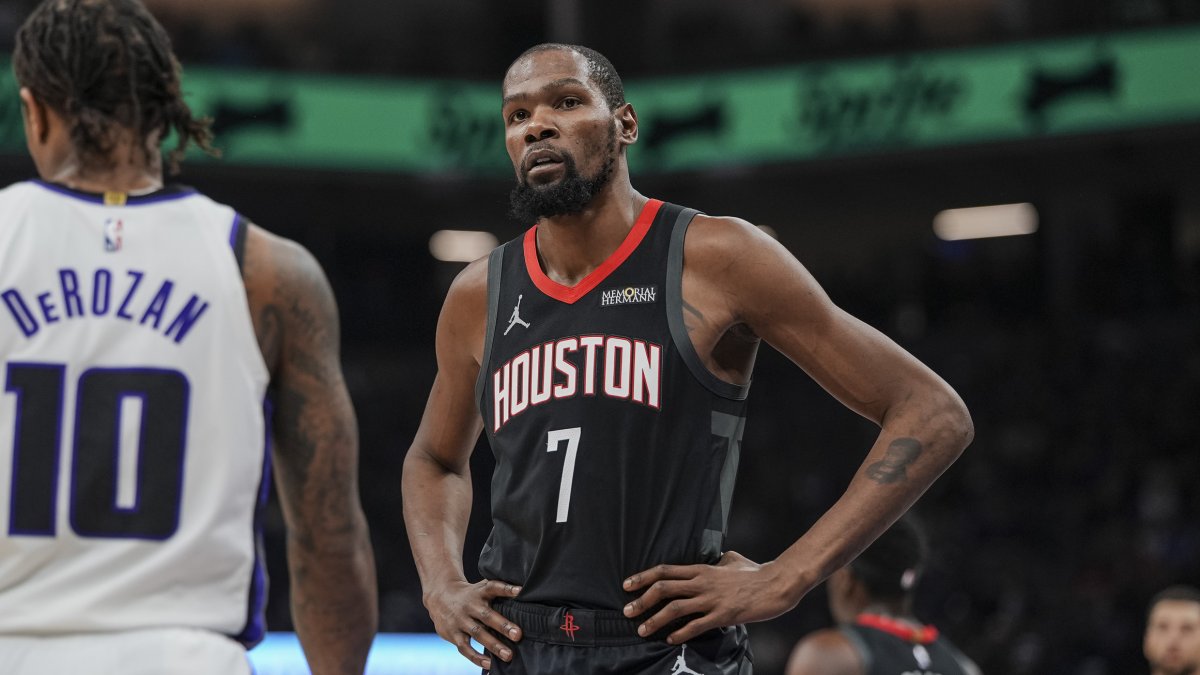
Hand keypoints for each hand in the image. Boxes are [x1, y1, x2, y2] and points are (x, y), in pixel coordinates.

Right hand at [423, 578, 522, 668]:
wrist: (439, 596)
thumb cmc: (470, 595)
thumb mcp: (481, 588)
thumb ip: (498, 591)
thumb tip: (523, 593)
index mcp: (479, 592)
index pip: (493, 587)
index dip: (506, 588)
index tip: (520, 591)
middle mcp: (469, 606)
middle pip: (487, 615)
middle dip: (503, 625)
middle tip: (518, 635)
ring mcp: (460, 620)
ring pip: (477, 633)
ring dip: (493, 645)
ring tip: (508, 655)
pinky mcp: (453, 634)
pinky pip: (465, 648)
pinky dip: (477, 657)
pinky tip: (490, 664)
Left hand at [621, 551, 798, 643]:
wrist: (776, 584)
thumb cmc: (755, 572)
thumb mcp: (733, 560)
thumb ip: (719, 560)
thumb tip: (715, 558)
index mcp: (702, 569)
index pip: (665, 571)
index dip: (643, 577)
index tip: (627, 585)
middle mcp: (702, 583)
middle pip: (664, 589)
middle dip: (641, 600)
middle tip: (627, 612)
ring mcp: (712, 599)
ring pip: (675, 608)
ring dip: (655, 620)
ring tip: (642, 630)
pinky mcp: (723, 615)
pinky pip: (696, 625)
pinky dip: (680, 632)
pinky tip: (670, 638)